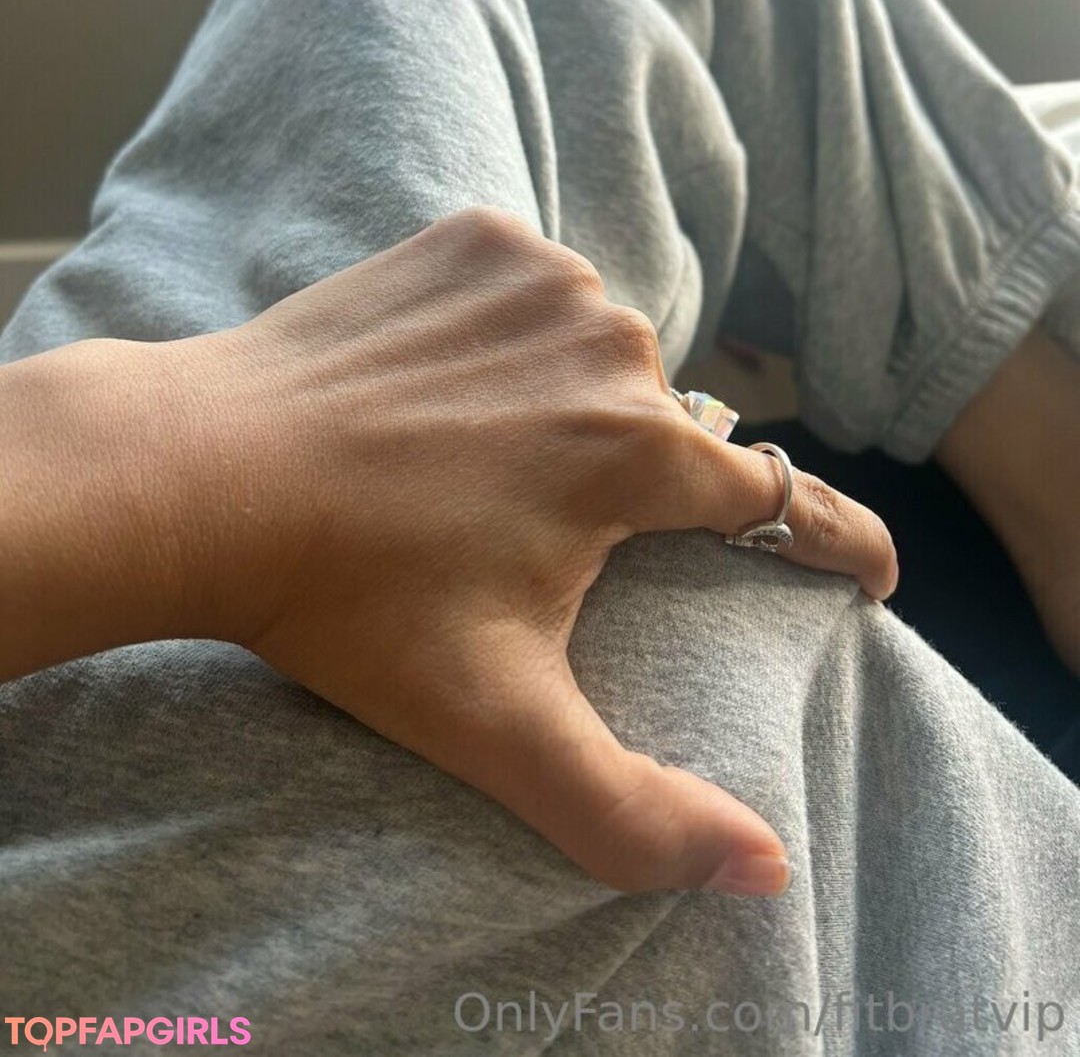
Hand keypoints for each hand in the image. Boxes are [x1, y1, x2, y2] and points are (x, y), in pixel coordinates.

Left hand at [147, 207, 892, 893]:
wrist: (206, 472)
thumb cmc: (349, 598)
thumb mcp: (496, 723)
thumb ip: (632, 811)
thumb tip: (764, 870)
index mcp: (637, 454)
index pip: (781, 499)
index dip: (836, 544)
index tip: (870, 571)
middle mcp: (611, 344)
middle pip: (662, 432)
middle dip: (622, 485)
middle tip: (519, 533)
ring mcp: (540, 277)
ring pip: (600, 358)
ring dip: (567, 406)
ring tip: (472, 458)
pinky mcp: (475, 237)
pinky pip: (536, 294)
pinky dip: (514, 336)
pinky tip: (447, 383)